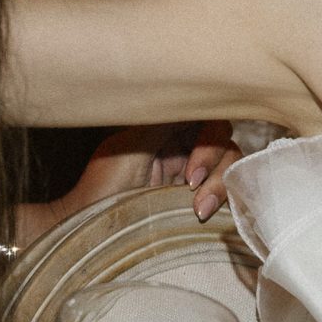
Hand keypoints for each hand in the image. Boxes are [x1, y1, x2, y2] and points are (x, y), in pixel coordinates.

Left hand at [16, 122, 241, 245]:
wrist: (91, 233)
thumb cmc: (101, 190)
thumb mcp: (132, 147)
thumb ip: (164, 119)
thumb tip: (189, 88)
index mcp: (164, 130)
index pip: (204, 116)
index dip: (209, 135)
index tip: (191, 166)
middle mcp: (181, 150)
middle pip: (223, 140)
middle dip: (215, 163)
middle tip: (191, 185)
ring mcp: (191, 177)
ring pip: (229, 166)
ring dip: (220, 185)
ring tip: (199, 210)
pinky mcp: (198, 202)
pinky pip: (227, 193)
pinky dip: (223, 200)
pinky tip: (204, 213)